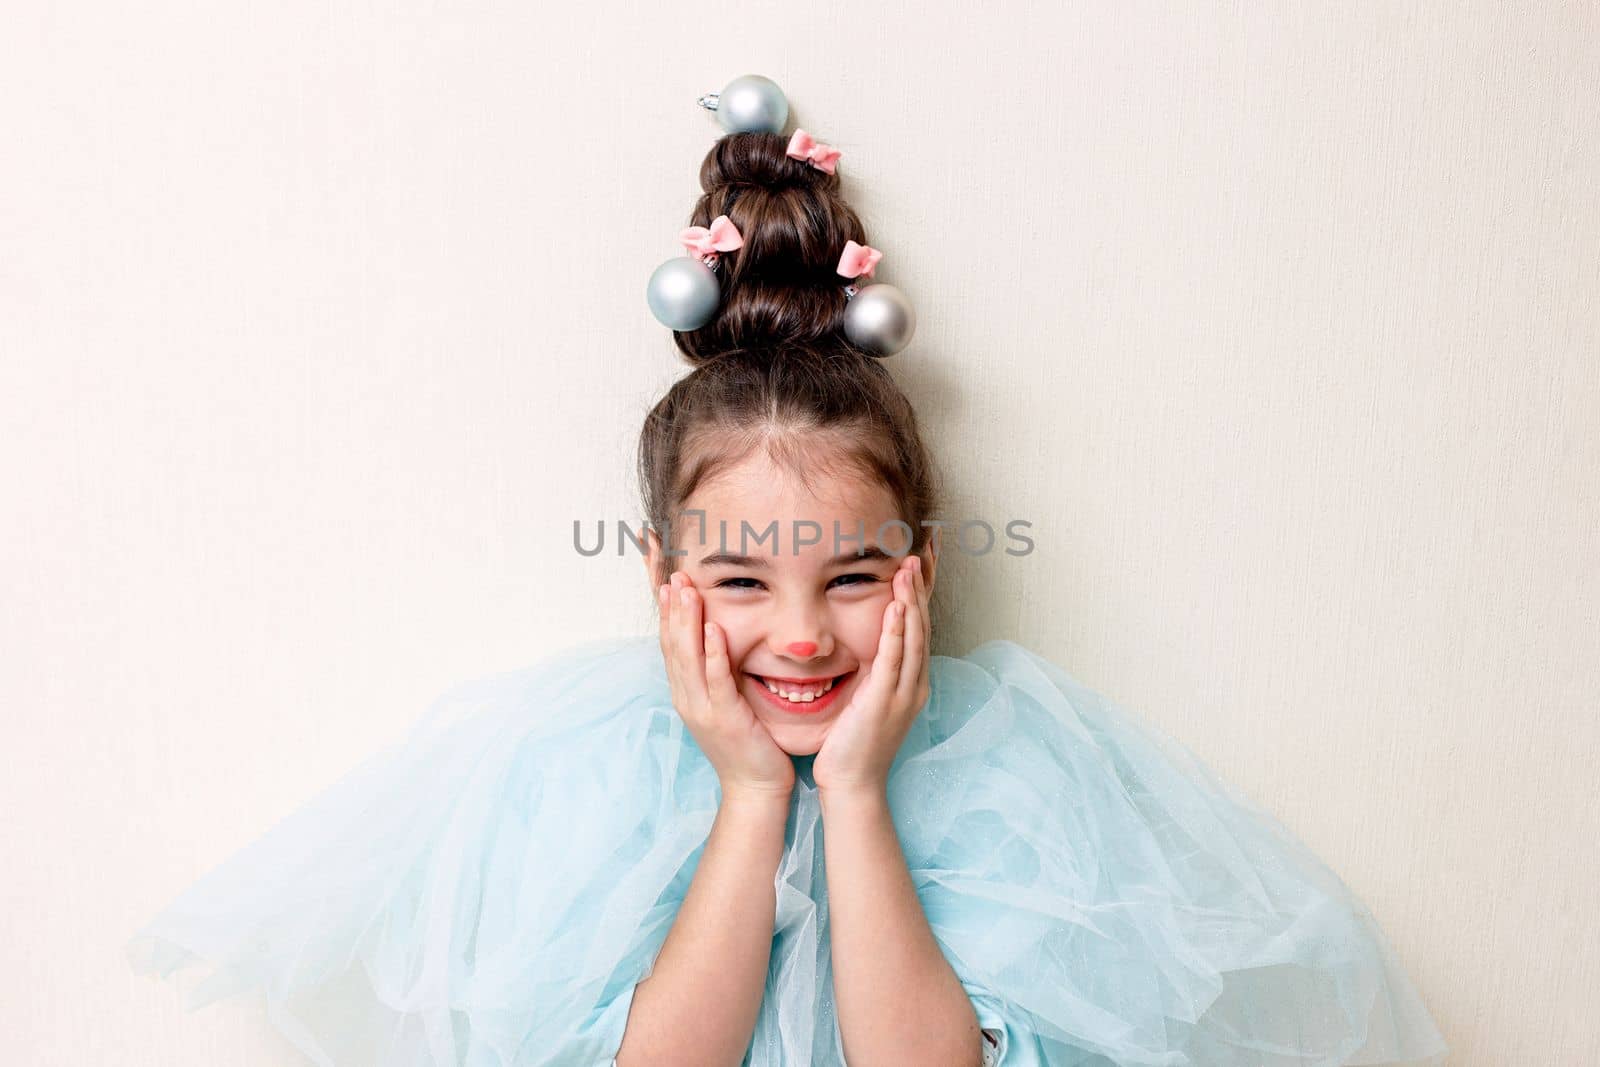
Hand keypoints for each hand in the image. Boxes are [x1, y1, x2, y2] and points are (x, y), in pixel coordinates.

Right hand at [658, 571, 795, 801]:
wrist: (754, 787)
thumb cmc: (747, 742)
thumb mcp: (724, 701)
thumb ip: (717, 671)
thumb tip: (717, 636)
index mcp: (685, 691)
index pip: (669, 641)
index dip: (664, 609)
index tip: (663, 576)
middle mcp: (687, 697)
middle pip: (672, 643)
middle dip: (670, 606)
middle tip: (670, 570)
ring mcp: (702, 709)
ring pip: (688, 657)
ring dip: (686, 621)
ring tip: (685, 588)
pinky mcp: (724, 719)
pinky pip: (717, 681)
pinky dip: (714, 654)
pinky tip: (715, 629)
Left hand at [812, 554, 931, 795]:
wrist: (852, 785)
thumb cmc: (852, 744)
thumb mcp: (866, 699)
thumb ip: (871, 671)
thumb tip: (865, 643)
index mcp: (911, 682)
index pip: (920, 627)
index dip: (923, 592)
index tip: (924, 559)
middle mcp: (914, 684)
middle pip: (924, 625)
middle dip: (923, 586)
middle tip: (923, 549)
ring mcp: (904, 693)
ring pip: (914, 637)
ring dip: (912, 599)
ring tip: (910, 566)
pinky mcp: (885, 702)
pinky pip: (894, 659)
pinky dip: (897, 631)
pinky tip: (897, 606)